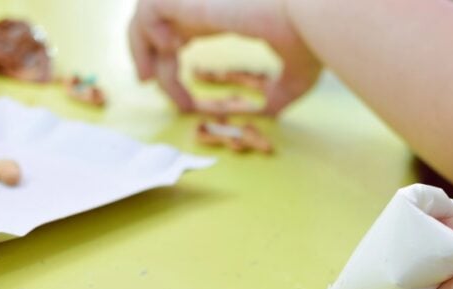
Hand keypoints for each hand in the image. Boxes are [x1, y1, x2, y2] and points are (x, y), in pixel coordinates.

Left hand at [128, 0, 322, 114]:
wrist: (313, 13)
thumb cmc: (311, 38)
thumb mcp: (296, 76)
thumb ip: (280, 93)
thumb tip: (273, 113)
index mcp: (225, 14)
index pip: (183, 34)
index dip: (175, 69)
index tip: (185, 105)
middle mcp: (206, 4)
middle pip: (157, 24)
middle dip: (145, 53)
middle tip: (146, 83)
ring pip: (146, 14)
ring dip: (139, 46)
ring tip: (147, 78)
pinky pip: (149, 10)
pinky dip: (149, 33)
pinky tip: (173, 53)